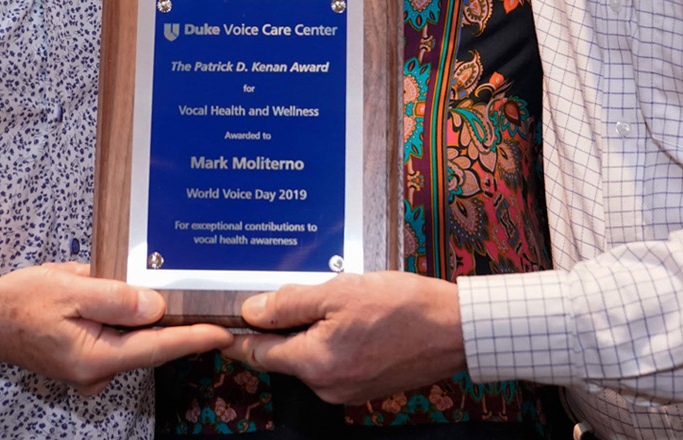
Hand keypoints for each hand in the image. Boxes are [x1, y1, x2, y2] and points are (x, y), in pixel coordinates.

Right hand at [0, 263, 229, 394]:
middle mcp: (98, 371)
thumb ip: (114, 299)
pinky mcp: (88, 358)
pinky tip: (150, 303)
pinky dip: (137, 323)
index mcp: (96, 358)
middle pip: (152, 347)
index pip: (157, 347)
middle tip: (219, 308)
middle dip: (184, 328)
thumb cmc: (23, 301)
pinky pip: (121, 340)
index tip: (226, 332)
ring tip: (191, 299)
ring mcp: (93, 369)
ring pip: (137, 342)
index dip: (194, 338)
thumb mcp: (69, 289)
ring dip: (160, 323)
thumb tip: (157, 306)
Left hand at [224, 272, 466, 403]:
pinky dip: (335, 340)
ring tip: (341, 302)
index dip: (240, 334)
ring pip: (311, 356)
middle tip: (303, 294)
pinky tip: (356, 318)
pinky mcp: (365, 387)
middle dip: (286, 325)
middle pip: (285, 355)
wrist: (456, 329)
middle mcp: (327, 386)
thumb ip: (289, 303)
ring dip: (314, 330)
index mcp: (315, 363)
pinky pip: (335, 361)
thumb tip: (252, 311)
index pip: (258, 354)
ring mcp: (347, 391)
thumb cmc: (404, 307)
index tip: (226, 324)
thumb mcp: (338, 292)